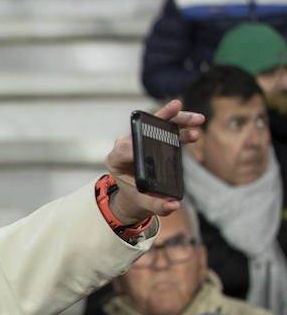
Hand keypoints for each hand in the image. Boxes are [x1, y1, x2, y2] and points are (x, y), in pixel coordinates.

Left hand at [105, 98, 202, 221]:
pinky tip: (195, 125)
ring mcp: (138, 139)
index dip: (136, 145)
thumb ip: (157, 206)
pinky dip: (179, 123)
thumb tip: (175, 205)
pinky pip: (164, 125)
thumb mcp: (145, 203)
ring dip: (178, 119)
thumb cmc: (137, 197)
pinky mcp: (150, 136)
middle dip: (162, 120)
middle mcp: (124, 146)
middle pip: (142, 129)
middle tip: (177, 108)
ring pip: (157, 123)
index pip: (123, 149)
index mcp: (116, 161)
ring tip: (198, 120)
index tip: (152, 147)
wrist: (135, 193)